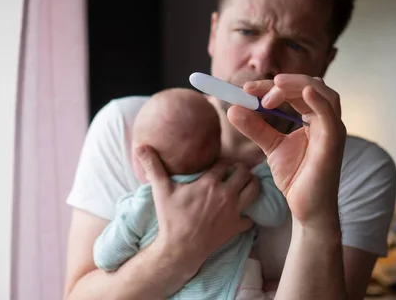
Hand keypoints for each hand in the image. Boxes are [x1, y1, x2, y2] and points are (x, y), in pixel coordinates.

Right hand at [134, 145, 259, 270]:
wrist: (179, 249)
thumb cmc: (170, 219)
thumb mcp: (161, 190)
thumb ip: (153, 167)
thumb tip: (141, 147)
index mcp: (210, 183)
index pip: (225, 162)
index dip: (223, 160)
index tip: (220, 163)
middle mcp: (225, 195)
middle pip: (244, 173)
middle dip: (241, 169)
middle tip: (235, 170)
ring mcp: (233, 211)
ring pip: (254, 190)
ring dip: (251, 185)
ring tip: (243, 183)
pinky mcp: (236, 227)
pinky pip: (251, 217)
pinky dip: (249, 213)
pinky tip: (242, 211)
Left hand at [227, 74, 345, 229]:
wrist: (306, 209)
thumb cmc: (296, 178)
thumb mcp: (270, 147)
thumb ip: (255, 127)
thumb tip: (233, 109)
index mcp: (313, 118)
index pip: (295, 91)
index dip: (270, 86)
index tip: (246, 89)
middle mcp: (325, 120)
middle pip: (309, 86)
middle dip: (281, 84)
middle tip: (251, 90)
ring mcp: (332, 130)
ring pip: (323, 93)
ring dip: (297, 85)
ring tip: (273, 86)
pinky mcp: (333, 142)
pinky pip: (329, 115)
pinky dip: (318, 100)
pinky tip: (304, 93)